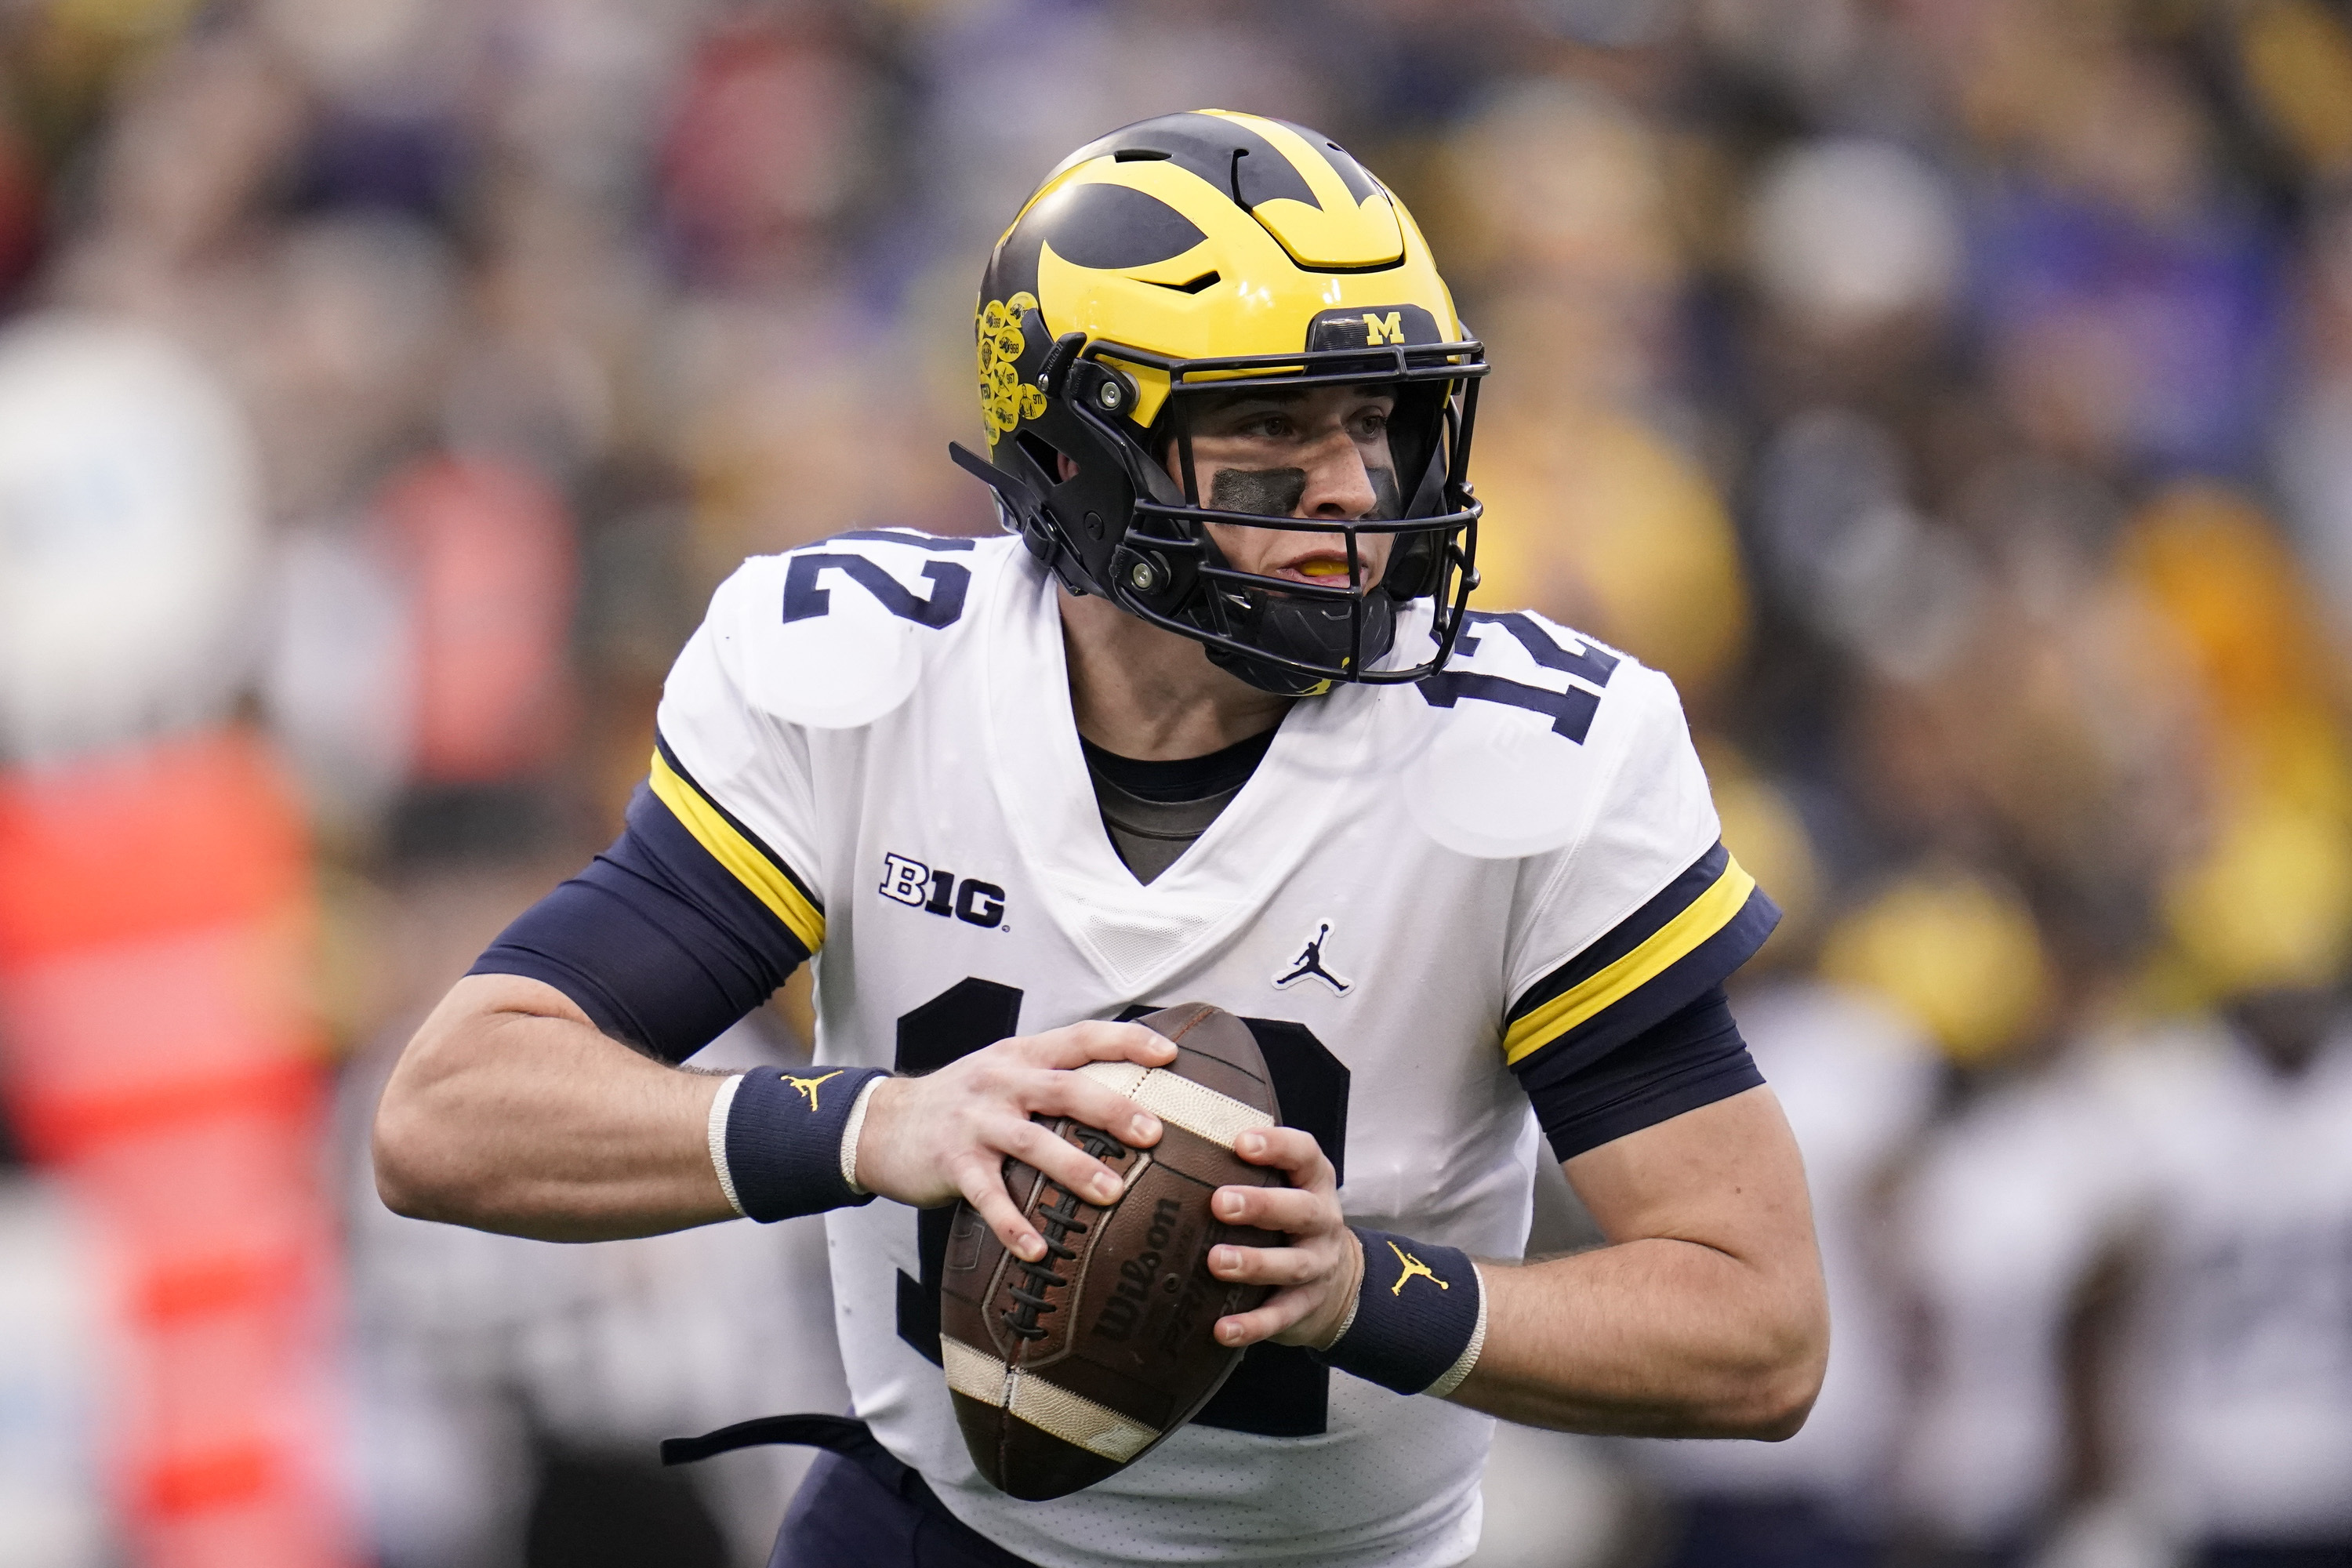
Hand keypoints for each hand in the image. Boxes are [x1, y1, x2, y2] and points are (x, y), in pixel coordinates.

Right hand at [852, 1021, 1171, 1262]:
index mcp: (1021, 1056)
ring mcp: (975, 1122)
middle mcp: (1000, 1082)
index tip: (1169, 1054)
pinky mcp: (953, 1163)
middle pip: (1064, 1089)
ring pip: (1031, 1141)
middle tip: (1153, 1134)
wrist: (883, 1124)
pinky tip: (1038, 1250)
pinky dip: (1012, 1224)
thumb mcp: (1004, 1073)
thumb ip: (1053, 1078)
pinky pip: (988, 1196)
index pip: (1080, 1037)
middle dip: (1111, 1109)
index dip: (1125, 1041)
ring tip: (1112, 1194)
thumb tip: (1128, 1097)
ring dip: (1073, 1167)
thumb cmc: (962, 1102)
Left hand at [1206, 1127, 1362, 1350]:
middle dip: (1261, 1205)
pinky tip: (1222, 1329)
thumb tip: (1170, 1138)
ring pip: (1292, 1265)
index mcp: (1312, 1181)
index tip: (1242, 1143)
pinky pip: (1281, 1316)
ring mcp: (1318, 1265)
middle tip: (1220, 1203)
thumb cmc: (1285, 1217)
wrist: (1335, 1277)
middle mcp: (1322, 1220)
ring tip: (1218, 1261)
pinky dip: (1253, 1325)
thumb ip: (1243, 1166)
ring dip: (1255, 1263)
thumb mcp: (1282, 1184)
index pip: (1304, 1154)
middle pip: (1300, 1209)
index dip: (1277, 1146)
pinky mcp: (1306, 1305)